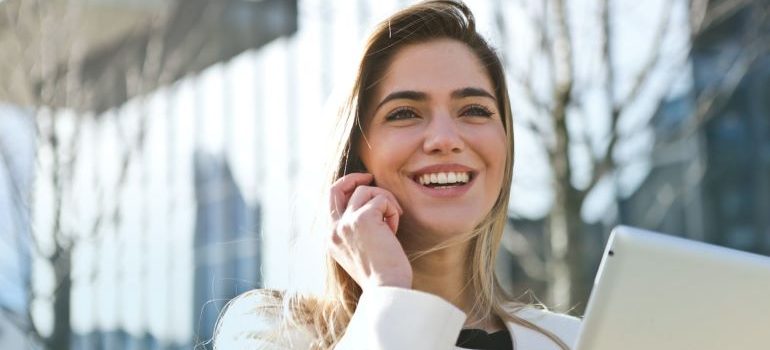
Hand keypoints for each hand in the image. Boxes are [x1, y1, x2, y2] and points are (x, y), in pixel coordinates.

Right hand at [328, 173, 412, 289]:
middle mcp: (334, 230)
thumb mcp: (360, 252)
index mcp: (331, 239)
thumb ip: (357, 231)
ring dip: (385, 201)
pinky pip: (381, 199)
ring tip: (393, 222)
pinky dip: (392, 210)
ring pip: (366, 191)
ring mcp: (346, 223)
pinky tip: (394, 230)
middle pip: (336, 188)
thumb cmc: (381, 275)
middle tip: (370, 177)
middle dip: (354, 178)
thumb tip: (370, 208)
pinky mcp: (363, 218)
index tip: (362, 185)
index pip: (331, 203)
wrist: (386, 288)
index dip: (346, 189)